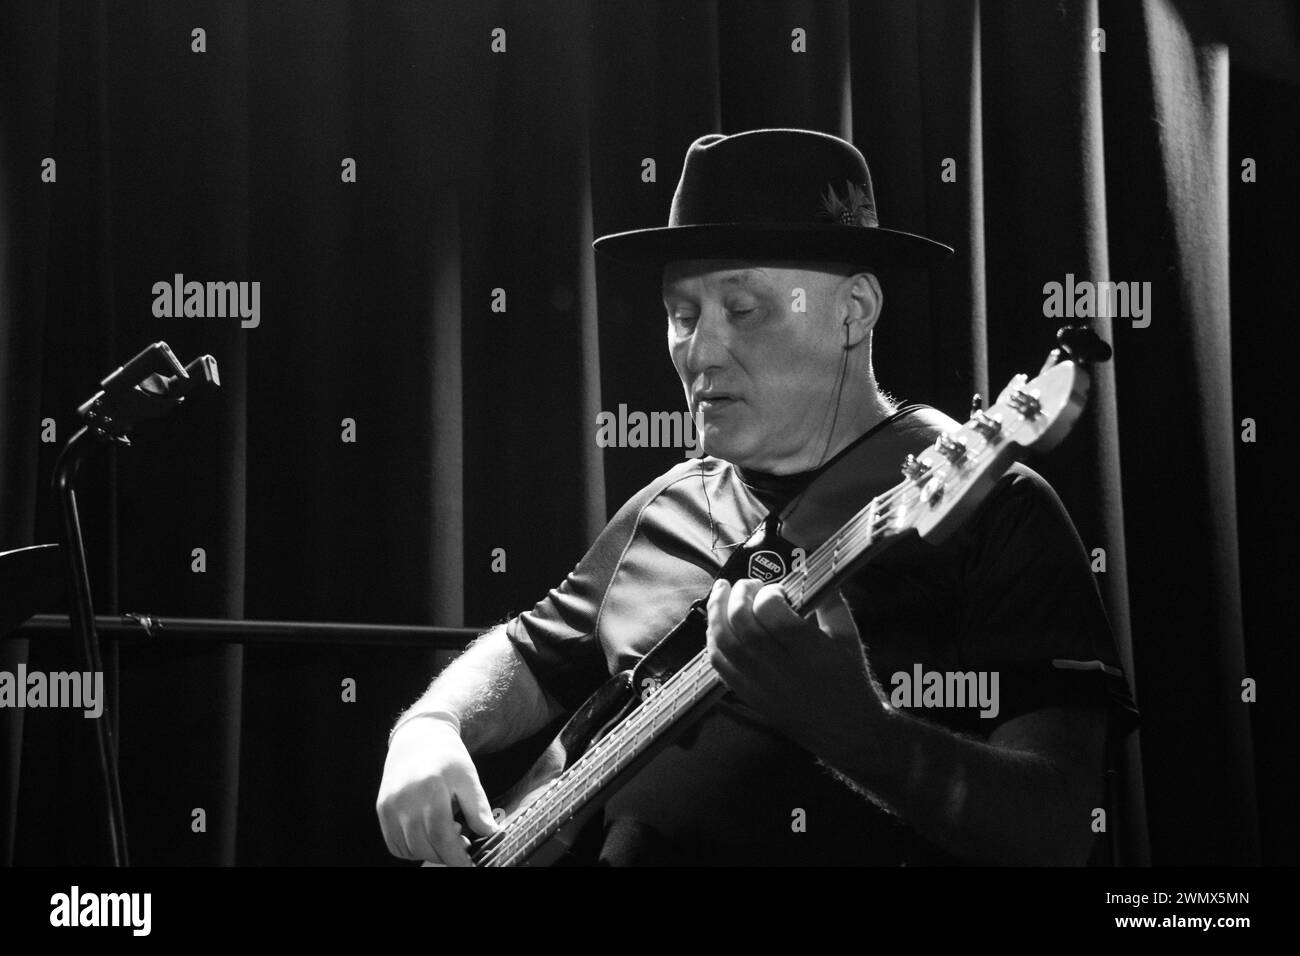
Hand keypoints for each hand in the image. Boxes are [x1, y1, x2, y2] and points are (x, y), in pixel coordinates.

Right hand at [376, 717, 497, 865]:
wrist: (419, 737)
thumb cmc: (447, 758)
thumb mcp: (468, 777)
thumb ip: (478, 808)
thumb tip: (491, 834)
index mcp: (430, 787)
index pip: (440, 835)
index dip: (456, 857)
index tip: (469, 866)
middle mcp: (404, 798)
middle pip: (423, 845)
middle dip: (446, 855)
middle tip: (463, 845)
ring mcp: (389, 805)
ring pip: (408, 848)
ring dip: (429, 852)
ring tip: (446, 834)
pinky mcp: (381, 809)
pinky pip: (394, 844)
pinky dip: (412, 849)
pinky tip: (428, 835)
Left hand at [705, 578, 886, 763]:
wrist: (846, 731)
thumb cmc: (849, 679)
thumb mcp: (848, 637)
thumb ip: (829, 601)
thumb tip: (809, 567)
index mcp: (812, 654)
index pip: (775, 617)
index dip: (767, 595)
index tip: (776, 589)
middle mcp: (782, 672)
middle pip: (744, 628)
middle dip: (738, 597)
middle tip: (746, 584)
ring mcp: (761, 687)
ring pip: (725, 646)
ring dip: (716, 614)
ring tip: (721, 592)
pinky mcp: (748, 697)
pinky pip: (719, 667)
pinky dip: (712, 640)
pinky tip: (716, 623)